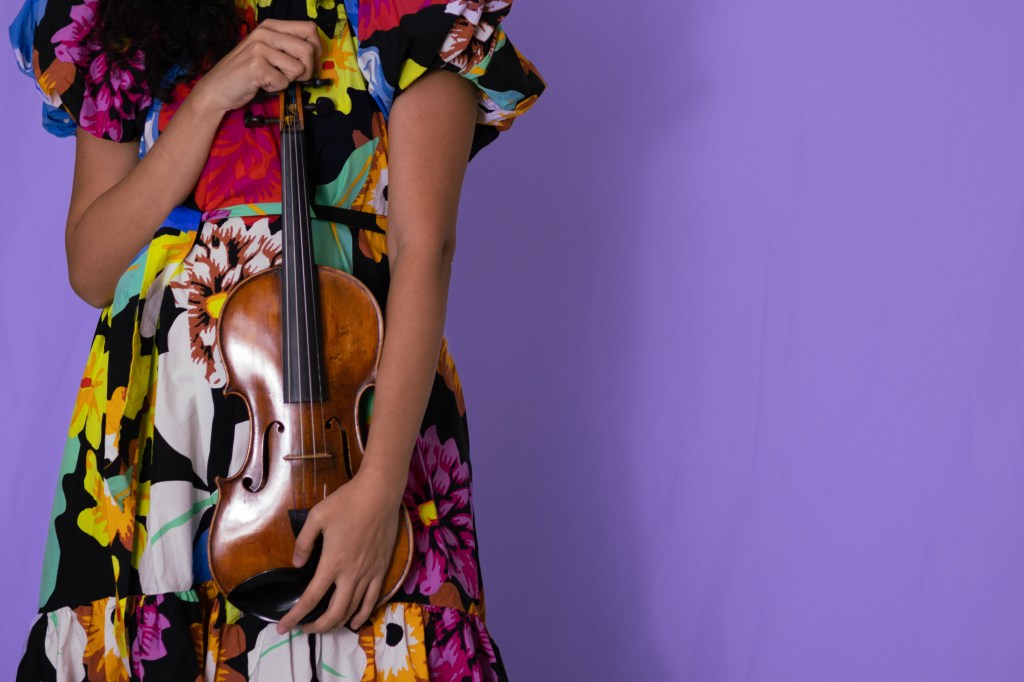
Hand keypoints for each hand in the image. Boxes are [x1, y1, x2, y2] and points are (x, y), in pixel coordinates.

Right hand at [189, 19, 321, 114]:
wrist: (217, 87)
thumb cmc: (246, 72)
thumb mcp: (268, 51)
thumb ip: (288, 47)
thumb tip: (317, 53)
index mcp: (271, 26)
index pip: (310, 28)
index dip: (316, 48)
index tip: (308, 61)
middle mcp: (265, 33)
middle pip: (309, 49)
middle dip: (307, 69)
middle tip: (291, 76)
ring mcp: (260, 48)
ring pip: (299, 67)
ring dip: (289, 79)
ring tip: (272, 77)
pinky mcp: (256, 66)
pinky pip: (284, 82)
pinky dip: (276, 88)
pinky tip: (261, 83)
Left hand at [276, 467, 406, 634]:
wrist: (380, 493)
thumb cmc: (347, 502)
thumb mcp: (316, 516)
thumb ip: (303, 543)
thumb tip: (297, 563)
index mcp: (332, 562)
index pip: (310, 599)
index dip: (294, 617)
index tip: (282, 627)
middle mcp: (351, 574)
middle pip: (333, 613)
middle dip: (316, 627)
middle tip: (304, 628)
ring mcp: (369, 573)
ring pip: (352, 610)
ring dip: (336, 623)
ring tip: (324, 626)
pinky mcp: (382, 569)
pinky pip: (373, 600)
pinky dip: (362, 615)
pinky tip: (353, 622)